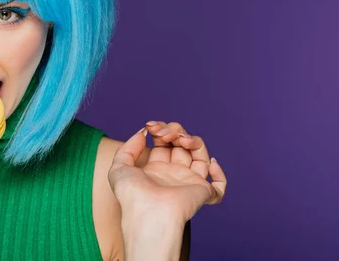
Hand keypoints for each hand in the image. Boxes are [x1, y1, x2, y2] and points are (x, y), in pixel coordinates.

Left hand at [108, 121, 226, 223]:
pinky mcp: (203, 192)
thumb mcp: (119, 167)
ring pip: (200, 155)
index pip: (163, 143)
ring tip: (180, 139)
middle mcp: (173, 174)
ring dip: (193, 140)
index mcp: (155, 169)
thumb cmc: (132, 195)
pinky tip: (210, 163)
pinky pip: (219, 186)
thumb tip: (142, 133)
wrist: (148, 213)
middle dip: (174, 130)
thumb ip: (128, 148)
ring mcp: (189, 183)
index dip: (159, 130)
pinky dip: (219, 173)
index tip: (150, 126)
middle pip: (181, 144)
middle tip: (162, 132)